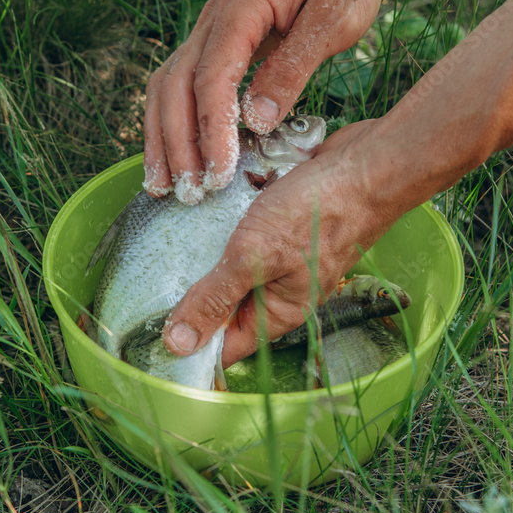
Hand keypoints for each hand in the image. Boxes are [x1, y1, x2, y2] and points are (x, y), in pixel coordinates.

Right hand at [143, 0, 383, 203]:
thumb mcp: (333, 18)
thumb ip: (294, 67)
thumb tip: (257, 121)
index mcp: (241, 7)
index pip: (212, 77)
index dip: (211, 130)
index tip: (218, 173)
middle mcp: (211, 20)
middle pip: (175, 86)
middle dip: (178, 143)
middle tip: (191, 192)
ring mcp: (204, 33)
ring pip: (164, 88)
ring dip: (162, 139)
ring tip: (165, 187)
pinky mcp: (208, 48)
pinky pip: (175, 87)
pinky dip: (168, 125)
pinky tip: (172, 159)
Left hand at [161, 120, 405, 365]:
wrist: (367, 164)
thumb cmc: (319, 211)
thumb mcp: (255, 257)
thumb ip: (215, 298)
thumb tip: (177, 344)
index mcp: (279, 313)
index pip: (225, 347)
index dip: (189, 348)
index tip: (147, 340)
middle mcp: (280, 292)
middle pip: (224, 310)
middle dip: (190, 300)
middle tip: (145, 289)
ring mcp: (281, 259)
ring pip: (231, 271)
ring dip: (204, 260)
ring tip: (164, 250)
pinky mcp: (281, 230)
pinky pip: (243, 240)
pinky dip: (223, 231)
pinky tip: (198, 217)